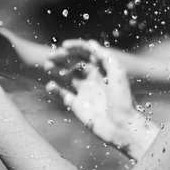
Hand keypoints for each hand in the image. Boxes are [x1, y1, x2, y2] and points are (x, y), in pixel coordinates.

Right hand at [46, 39, 148, 158]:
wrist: (121, 126)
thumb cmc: (122, 99)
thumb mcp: (117, 73)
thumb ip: (105, 57)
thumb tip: (90, 43)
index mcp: (102, 70)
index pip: (86, 54)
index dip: (75, 47)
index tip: (64, 45)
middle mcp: (92, 79)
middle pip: (74, 63)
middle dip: (62, 57)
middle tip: (50, 55)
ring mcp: (84, 92)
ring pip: (66, 76)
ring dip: (56, 69)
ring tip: (47, 66)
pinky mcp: (76, 105)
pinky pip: (62, 95)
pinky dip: (54, 90)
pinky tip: (50, 85)